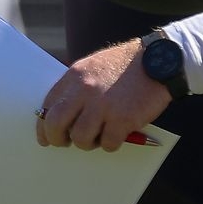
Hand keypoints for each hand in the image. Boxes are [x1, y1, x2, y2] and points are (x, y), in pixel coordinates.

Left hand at [37, 39, 171, 150]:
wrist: (158, 60)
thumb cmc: (125, 66)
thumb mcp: (93, 67)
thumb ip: (76, 87)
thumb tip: (61, 113)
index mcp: (75, 76)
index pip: (48, 105)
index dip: (44, 126)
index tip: (46, 137)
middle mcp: (85, 90)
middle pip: (56, 124)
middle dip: (57, 139)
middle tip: (66, 143)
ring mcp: (103, 105)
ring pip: (81, 138)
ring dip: (88, 143)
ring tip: (99, 135)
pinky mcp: (123, 119)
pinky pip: (107, 144)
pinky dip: (111, 143)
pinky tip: (118, 134)